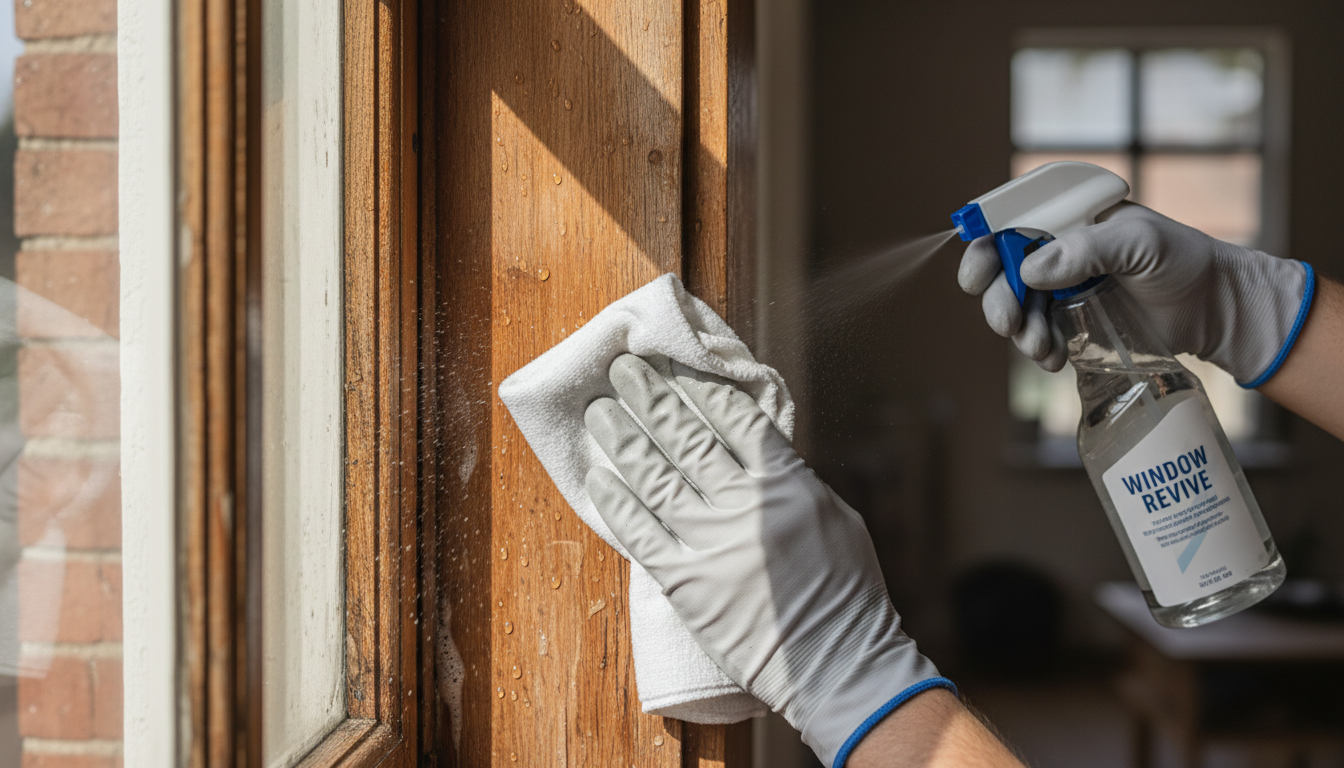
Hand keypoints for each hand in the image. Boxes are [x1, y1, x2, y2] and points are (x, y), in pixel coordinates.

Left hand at [583, 354, 950, 767]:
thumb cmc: (846, 595)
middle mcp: (746, 506)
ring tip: (599, 412)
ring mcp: (712, 545)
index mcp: (787, 484)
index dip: (698, 387)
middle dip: (649, 398)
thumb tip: (753, 452)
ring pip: (655, 478)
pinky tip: (599, 478)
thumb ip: (789, 481)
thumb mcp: (833, 518)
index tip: (673, 364)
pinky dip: (617, 503)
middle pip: (686, 437)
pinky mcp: (686, 584)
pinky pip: (641, 535)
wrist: (837, 663)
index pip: (735, 419)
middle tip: (622, 370)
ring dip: (623, 440)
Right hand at [958, 202, 1312, 384]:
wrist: (1213, 307)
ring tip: (1041, 347)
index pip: (1009, 221)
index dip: (983, 243)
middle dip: (997, 298)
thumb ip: (1085, 250)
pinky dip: (1038, 348)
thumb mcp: (1139, 242)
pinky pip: (1037, 334)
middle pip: (1001, 268)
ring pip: (1015, 306)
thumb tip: (1029, 270)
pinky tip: (1053, 358)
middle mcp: (1056, 249)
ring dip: (1018, 329)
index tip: (976, 273)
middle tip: (1008, 322)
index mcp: (1067, 217)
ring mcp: (1060, 287)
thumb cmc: (1183, 260)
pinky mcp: (1070, 321)